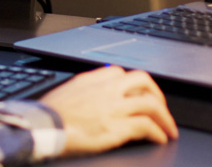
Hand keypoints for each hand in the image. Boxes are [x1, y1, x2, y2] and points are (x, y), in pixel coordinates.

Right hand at [39, 66, 177, 155]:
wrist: (43, 127)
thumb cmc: (49, 115)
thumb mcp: (66, 93)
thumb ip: (84, 91)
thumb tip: (92, 97)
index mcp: (92, 80)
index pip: (121, 72)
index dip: (135, 84)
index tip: (140, 94)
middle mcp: (106, 89)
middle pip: (142, 81)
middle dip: (157, 94)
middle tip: (161, 108)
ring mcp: (112, 107)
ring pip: (150, 104)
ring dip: (164, 117)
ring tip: (168, 129)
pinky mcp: (116, 127)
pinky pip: (146, 126)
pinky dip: (157, 133)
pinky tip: (159, 139)